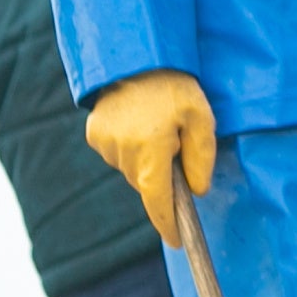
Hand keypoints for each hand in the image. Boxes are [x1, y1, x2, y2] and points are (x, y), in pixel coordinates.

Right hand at [84, 69, 216, 246]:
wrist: (133, 54)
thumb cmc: (174, 85)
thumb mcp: (201, 117)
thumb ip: (202, 157)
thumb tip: (197, 190)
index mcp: (150, 152)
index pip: (158, 201)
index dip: (167, 223)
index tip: (175, 241)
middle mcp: (122, 154)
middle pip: (146, 183)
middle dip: (162, 174)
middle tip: (176, 144)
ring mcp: (104, 145)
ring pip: (131, 168)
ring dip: (146, 159)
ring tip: (158, 127)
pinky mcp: (94, 134)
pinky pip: (117, 152)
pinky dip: (131, 146)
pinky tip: (139, 123)